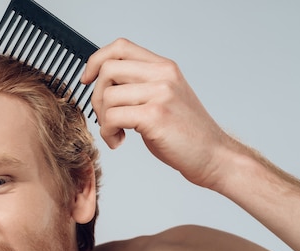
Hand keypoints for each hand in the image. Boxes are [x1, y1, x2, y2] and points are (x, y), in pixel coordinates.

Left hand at [81, 38, 231, 187]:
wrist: (212, 155)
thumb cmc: (184, 131)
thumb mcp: (164, 96)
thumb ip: (139, 84)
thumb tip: (102, 81)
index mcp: (164, 67)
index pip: (120, 47)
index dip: (96, 61)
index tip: (87, 80)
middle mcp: (163, 75)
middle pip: (107, 70)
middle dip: (96, 97)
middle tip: (105, 117)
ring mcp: (160, 94)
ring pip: (107, 96)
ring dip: (103, 120)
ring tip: (116, 133)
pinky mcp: (155, 116)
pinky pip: (112, 117)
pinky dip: (107, 133)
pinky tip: (119, 141)